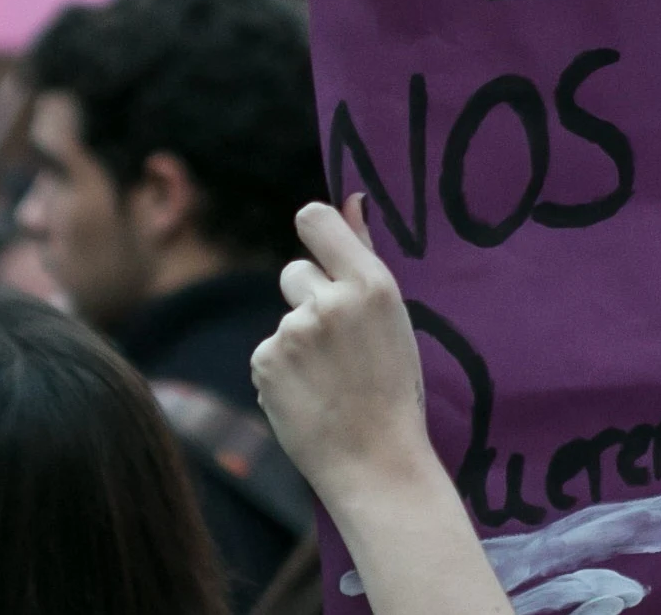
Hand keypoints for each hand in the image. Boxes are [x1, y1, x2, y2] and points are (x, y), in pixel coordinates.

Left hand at [252, 195, 437, 502]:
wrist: (377, 461)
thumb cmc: (395, 386)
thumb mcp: (392, 317)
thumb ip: (363, 257)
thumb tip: (351, 200)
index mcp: (372, 284)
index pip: (315, 218)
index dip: (315, 230)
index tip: (324, 251)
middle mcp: (329, 301)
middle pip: (295, 271)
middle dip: (309, 299)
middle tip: (339, 345)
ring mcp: (293, 332)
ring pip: (285, 319)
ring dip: (299, 342)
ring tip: (330, 380)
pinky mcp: (265, 362)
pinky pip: (269, 352)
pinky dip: (284, 373)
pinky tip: (310, 398)